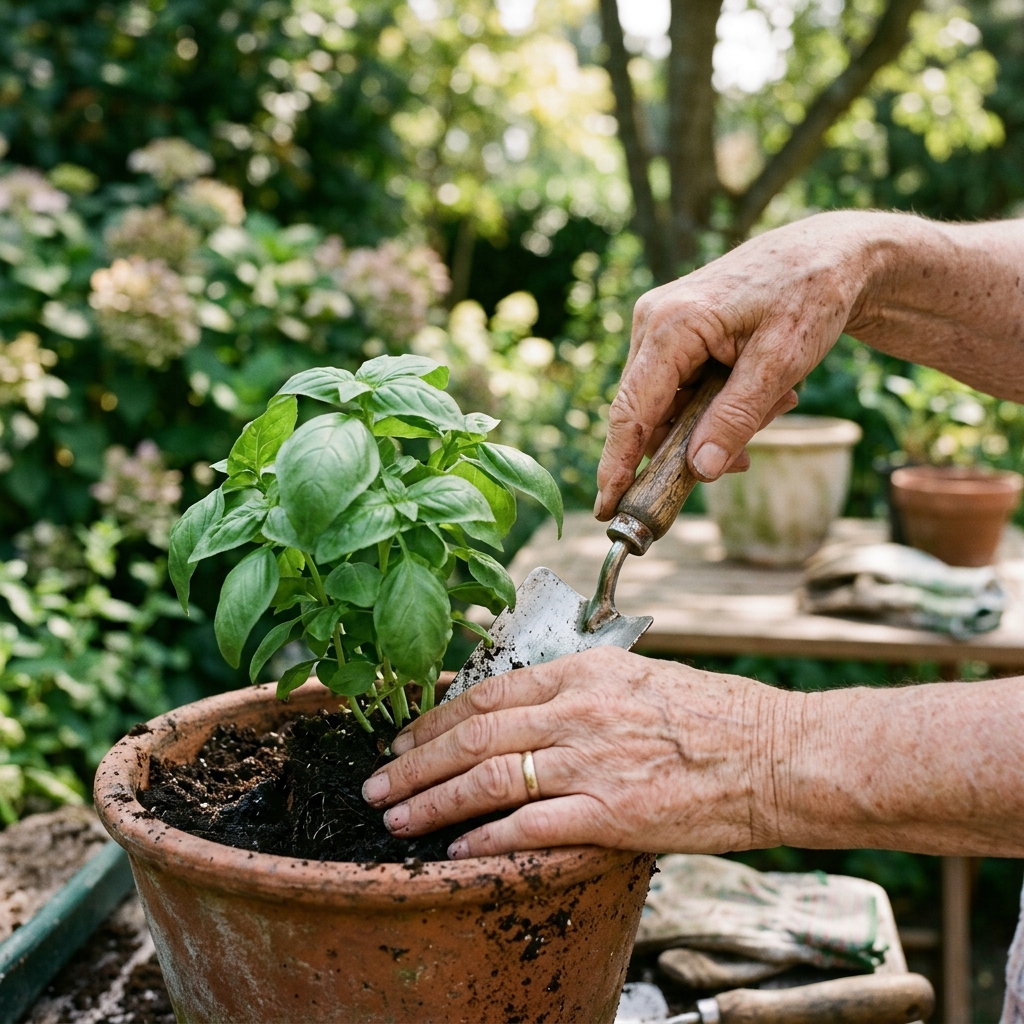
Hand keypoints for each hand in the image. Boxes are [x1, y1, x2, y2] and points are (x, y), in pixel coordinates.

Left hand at [360, 647, 786, 857]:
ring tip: (395, 817)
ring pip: (487, 779)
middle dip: (414, 760)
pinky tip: (455, 852)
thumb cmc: (716, 716)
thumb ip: (582, 691)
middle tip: (376, 780)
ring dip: (432, 800)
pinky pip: (530, 827)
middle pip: (473, 735)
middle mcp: (579, 710)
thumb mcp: (640, 679)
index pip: (488, 691)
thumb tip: (533, 710)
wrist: (776, 754)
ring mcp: (592, 761)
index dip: (435, 716)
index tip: (404, 735)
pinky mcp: (611, 813)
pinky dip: (485, 840)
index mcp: (584, 671)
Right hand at [594, 211, 874, 517]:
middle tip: (747, 458)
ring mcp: (661, 327)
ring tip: (774, 405)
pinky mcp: (675, 333)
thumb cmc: (809, 296)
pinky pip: (681, 389)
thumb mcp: (779, 364)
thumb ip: (735, 419)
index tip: (607, 507)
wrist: (829, 253)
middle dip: (691, 445)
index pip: (631, 410)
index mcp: (671, 325)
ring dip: (713, 423)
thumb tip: (700, 472)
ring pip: (668, 406)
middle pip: (649, 414)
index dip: (617, 464)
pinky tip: (760, 394)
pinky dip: (715, 405)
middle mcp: (653, 323)